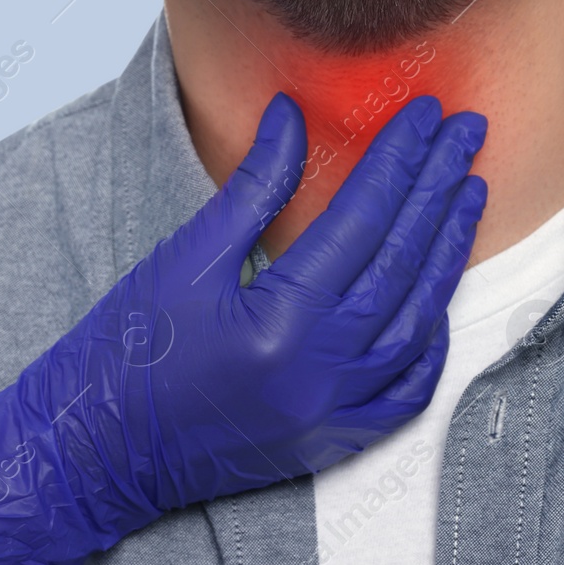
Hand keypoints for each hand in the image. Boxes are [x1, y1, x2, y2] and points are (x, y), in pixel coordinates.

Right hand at [0, 92, 486, 564]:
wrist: (97, 451)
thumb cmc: (128, 348)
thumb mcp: (186, 256)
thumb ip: (254, 187)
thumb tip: (292, 116)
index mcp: (279, 320)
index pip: (362, 220)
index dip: (398, 159)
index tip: (424, 113)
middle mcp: (318, 371)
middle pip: (402, 262)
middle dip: (439, 188)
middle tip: (467, 132)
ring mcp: (332, 413)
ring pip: (417, 322)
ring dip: (447, 253)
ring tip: (467, 193)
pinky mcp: (333, 442)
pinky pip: (408, 391)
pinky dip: (432, 338)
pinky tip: (441, 292)